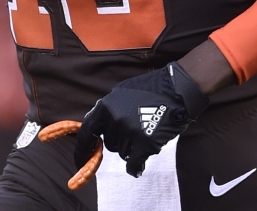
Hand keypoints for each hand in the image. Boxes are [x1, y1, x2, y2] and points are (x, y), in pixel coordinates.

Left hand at [73, 62, 208, 177]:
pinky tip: (138, 168)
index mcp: (106, 106)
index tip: (80, 161)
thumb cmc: (151, 89)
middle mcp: (115, 120)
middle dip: (120, 140)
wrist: (177, 90)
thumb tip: (95, 124)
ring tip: (146, 132)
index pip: (87, 132)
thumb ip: (108, 109)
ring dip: (132, 148)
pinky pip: (133, 164)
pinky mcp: (145, 143)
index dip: (82, 149)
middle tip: (136, 128)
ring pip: (123, 153)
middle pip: (110, 143)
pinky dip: (136, 167)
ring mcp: (130, 132)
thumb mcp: (122, 92)